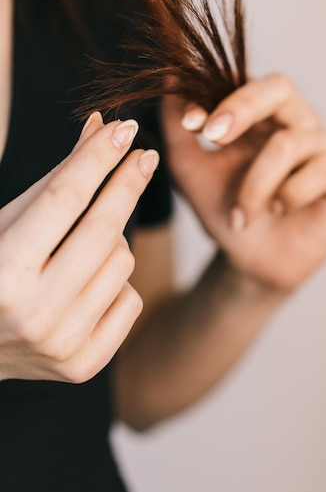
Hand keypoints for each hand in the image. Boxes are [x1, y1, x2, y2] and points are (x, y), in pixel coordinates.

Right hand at [0, 113, 159, 381]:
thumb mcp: (10, 219)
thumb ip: (59, 177)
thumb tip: (103, 125)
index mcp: (1, 272)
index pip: (64, 198)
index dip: (97, 158)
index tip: (126, 129)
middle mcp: (31, 314)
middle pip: (103, 230)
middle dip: (127, 184)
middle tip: (144, 156)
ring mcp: (60, 346)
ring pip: (122, 261)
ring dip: (112, 240)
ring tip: (80, 244)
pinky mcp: (83, 365)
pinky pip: (129, 299)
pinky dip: (115, 283)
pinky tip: (85, 285)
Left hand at [162, 73, 325, 291]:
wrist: (249, 260)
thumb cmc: (224, 209)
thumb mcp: (189, 169)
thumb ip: (176, 126)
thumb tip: (168, 76)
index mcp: (259, 115)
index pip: (245, 80)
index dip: (217, 95)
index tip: (191, 124)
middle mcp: (294, 122)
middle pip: (280, 87)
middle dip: (242, 107)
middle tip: (213, 136)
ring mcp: (323, 146)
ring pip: (291, 142)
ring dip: (257, 184)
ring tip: (241, 214)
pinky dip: (294, 193)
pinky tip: (280, 209)